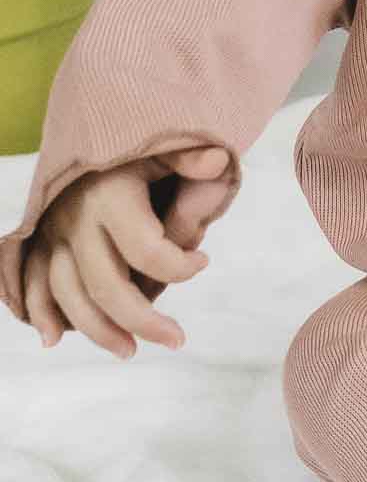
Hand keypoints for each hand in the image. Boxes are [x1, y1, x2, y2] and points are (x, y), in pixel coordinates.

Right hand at [23, 143, 229, 356]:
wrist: (91, 130)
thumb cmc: (137, 145)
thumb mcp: (165, 145)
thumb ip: (189, 158)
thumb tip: (218, 159)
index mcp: (111, 196)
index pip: (146, 250)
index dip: (179, 267)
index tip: (204, 260)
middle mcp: (76, 219)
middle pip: (105, 286)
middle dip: (142, 321)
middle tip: (177, 340)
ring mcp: (53, 233)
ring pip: (66, 294)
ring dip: (97, 330)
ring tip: (131, 350)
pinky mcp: (40, 241)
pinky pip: (33, 283)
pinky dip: (40, 312)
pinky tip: (53, 339)